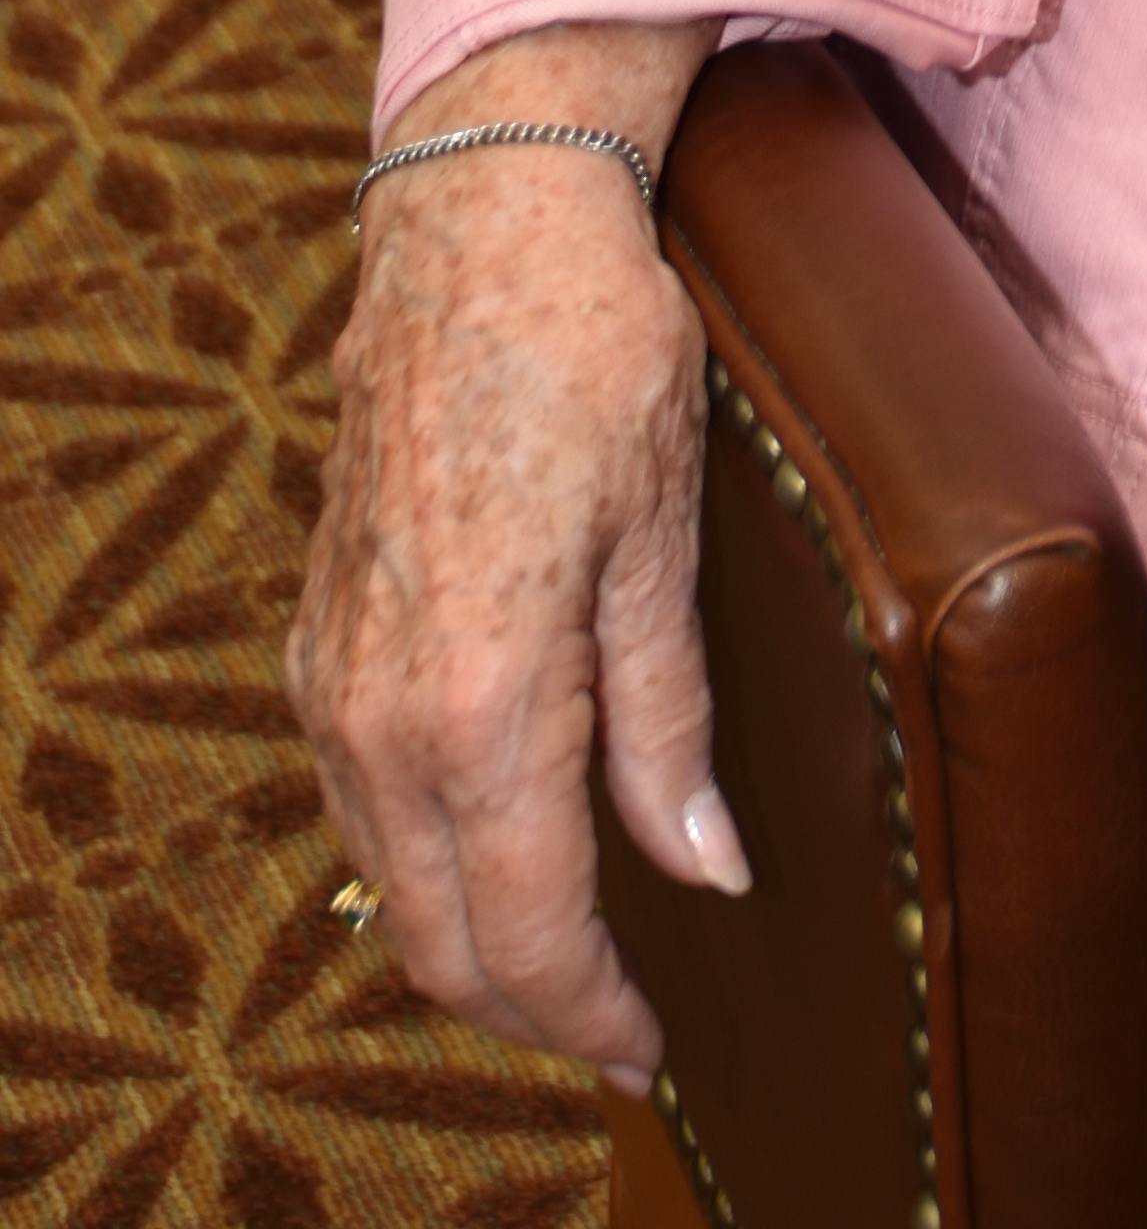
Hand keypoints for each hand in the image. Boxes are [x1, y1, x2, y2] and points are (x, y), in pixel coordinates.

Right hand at [291, 32, 738, 1084]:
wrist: (481, 224)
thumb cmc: (596, 355)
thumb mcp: (664, 540)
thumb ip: (669, 722)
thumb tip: (705, 870)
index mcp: (477, 704)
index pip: (527, 929)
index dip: (593, 1012)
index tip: (652, 1047)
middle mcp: (377, 714)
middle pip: (438, 938)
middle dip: (529, 1004)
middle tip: (620, 1023)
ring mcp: (330, 678)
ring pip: (387, 879)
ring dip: (469, 935)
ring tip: (574, 948)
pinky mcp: (316, 637)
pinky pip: (358, 801)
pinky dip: (422, 855)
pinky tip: (495, 838)